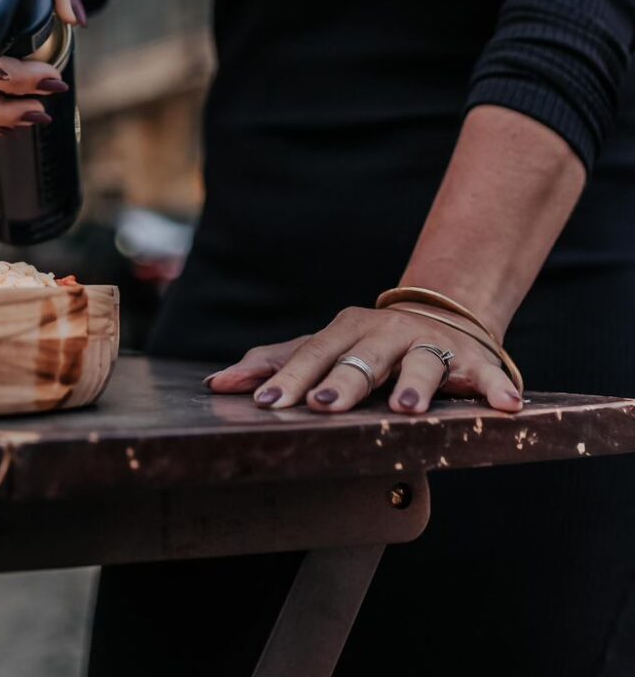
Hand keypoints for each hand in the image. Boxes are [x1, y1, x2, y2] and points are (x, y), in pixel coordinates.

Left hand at [204, 304, 523, 414]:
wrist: (438, 315)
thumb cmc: (367, 346)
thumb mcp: (322, 349)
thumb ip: (275, 365)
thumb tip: (219, 384)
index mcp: (345, 333)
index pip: (312, 357)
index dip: (289, 380)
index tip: (266, 404)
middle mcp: (386, 335)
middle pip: (362, 360)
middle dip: (344, 383)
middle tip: (325, 406)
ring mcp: (430, 345)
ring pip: (423, 364)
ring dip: (417, 385)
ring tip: (409, 410)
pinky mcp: (473, 360)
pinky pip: (489, 374)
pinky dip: (498, 388)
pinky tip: (507, 407)